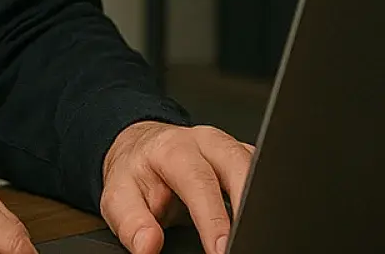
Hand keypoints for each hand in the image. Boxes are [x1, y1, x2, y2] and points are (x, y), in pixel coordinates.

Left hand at [98, 121, 252, 253]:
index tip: (220, 248)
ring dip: (262, 199)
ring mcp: (229, 147)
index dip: (212, 218)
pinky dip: (265, 196)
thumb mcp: (119, 197)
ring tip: (257, 232)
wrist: (143, 148)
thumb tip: (147, 245)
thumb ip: (132, 222)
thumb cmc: (136, 173)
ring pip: (258, 167)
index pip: (199, 182)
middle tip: (248, 241)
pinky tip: (262, 218)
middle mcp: (206, 142)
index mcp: (175, 149)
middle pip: (239, 166)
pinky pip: (263, 173)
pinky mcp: (244, 157)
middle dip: (248, 205)